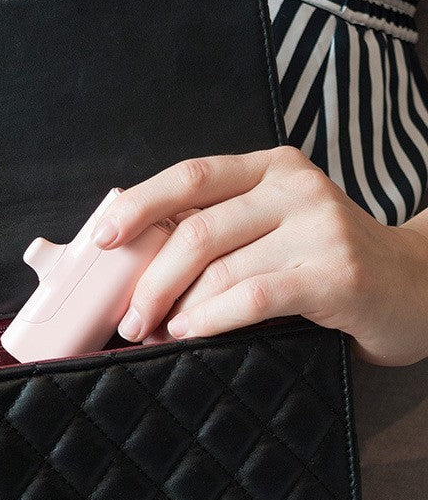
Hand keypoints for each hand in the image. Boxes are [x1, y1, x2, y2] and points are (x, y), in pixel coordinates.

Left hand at [91, 145, 427, 365]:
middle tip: (128, 316)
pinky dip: (213, 318)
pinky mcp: (337, 273)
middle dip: (150, 278)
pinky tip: (193, 331)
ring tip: (155, 330)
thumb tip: (138, 257)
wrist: (416, 283)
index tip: (103, 238)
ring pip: (221, 267)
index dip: (140, 205)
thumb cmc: (325, 256)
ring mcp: (319, 227)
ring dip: (176, 305)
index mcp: (269, 167)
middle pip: (197, 229)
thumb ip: (219, 227)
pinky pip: (255, 296)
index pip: (190, 176)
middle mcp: (294, 187)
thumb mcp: (272, 224)